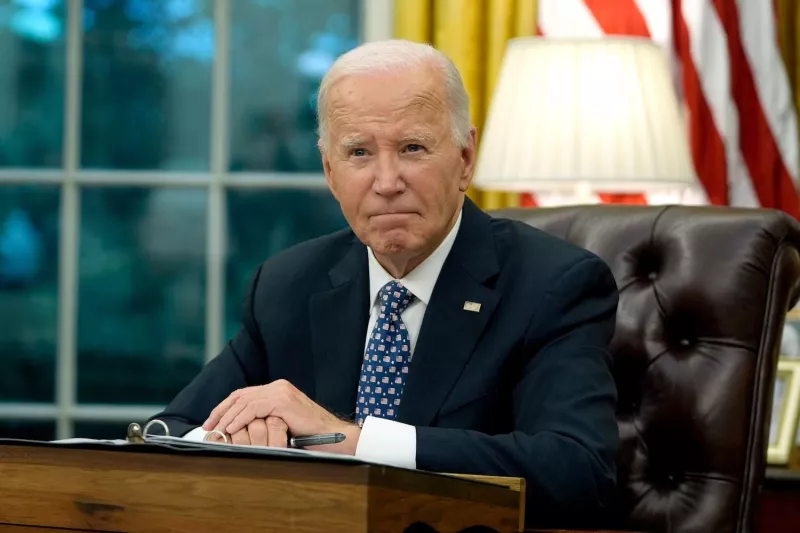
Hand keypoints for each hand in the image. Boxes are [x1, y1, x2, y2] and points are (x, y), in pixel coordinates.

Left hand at [203, 380, 359, 454]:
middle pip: (241, 395)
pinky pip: (254, 407)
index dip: (226, 407)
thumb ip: (265, 420)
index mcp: (278, 390)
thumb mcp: (281, 425)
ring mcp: (281, 391)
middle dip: (222, 410)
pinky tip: (231, 428)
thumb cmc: (309, 436)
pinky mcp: (283, 400)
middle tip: (208, 425)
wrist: (333, 436)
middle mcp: (278, 386)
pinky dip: (240, 417)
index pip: (244, 395)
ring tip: (216, 429)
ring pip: (245, 400)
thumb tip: (238, 430)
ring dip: (227, 415)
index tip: (213, 421)